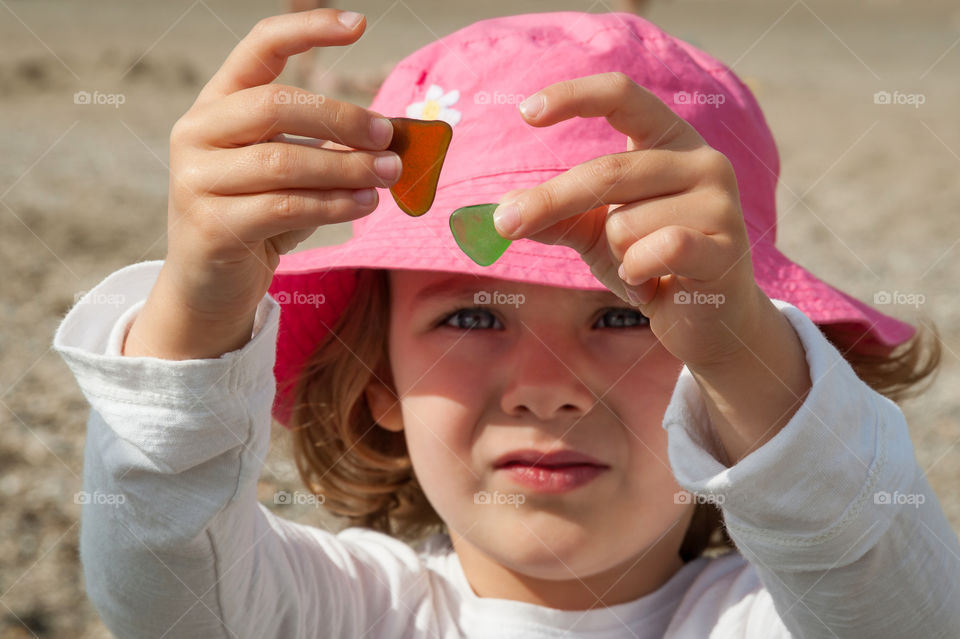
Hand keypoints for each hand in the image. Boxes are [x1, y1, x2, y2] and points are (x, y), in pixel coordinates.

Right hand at [164, 8, 399, 324]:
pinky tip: (363, 203)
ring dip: (345, 166)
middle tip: (388, 135)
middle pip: (275, 105)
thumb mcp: (292, 172)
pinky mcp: (211, 225)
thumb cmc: (260, 218)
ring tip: (386, 174)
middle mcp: (197, 133)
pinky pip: (285, 207)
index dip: (307, 29)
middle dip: (341, 117)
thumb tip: (392, 132)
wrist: (212, 284)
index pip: (258, 48)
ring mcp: (196, 180)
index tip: (357, 24)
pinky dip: (333, 205)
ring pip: (283, 161)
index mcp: (217, 105)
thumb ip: (327, 145)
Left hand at [492, 72, 766, 370]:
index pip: (623, 95)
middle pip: (607, 170)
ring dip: (617, 256)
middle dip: (549, 201)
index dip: (573, 96)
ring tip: (642, 269)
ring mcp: (720, 202)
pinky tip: (652, 285)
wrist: (705, 320)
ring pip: (625, 223)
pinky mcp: (727, 247)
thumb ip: (556, 216)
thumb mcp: (596, 233)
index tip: (524, 113)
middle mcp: (702, 160)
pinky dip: (638, 273)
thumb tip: (500, 209)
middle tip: (504, 224)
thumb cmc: (649, 263)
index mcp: (670, 141)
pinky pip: (657, 250)